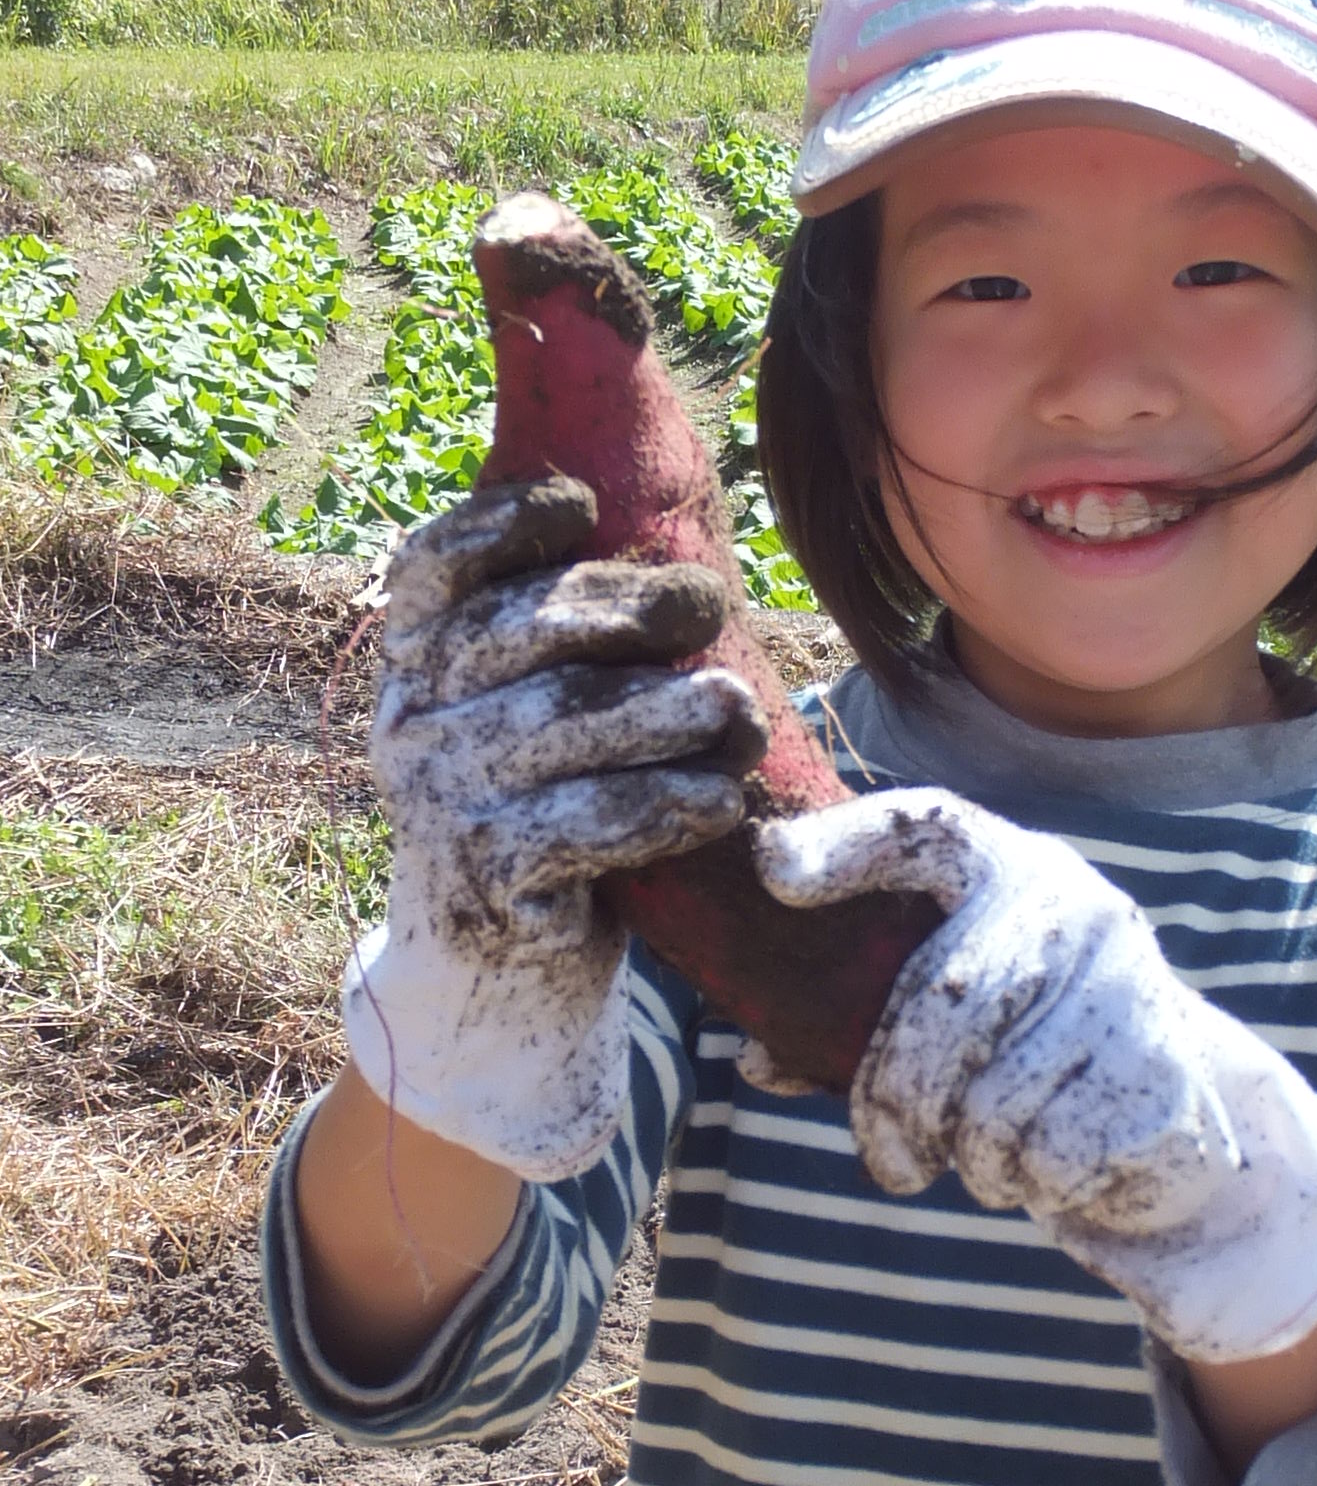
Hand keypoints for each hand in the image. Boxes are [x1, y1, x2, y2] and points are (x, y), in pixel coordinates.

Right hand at [348, 477, 767, 1176]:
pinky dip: (660, 810)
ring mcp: (439, 806)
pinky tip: (719, 801)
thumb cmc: (543, 820)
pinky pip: (584, 829)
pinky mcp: (485, 886)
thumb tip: (684, 563)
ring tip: (738, 709)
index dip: (501, 525)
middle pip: (516, 636)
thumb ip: (565, 647)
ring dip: (663, 714)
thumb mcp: (532, 725)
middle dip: (621, 611)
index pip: (434, 569)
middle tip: (708, 606)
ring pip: (560, 729)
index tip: (585, 504)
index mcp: (413, 665)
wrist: (499, 980)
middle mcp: (410, 725)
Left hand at [753, 789, 1316, 1365]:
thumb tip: (757, 1059)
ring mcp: (1126, 991)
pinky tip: (1049, 1169)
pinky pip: (1053, 1155)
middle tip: (891, 1160)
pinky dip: (1035, 1184)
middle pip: (940, 1010)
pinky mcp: (1160, 1075)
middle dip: (896, 1106)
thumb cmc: (1032, 1050)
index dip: (846, 844)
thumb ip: (862, 1021)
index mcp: (1016, 872)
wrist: (1180, 1113)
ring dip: (973, 1159)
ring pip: (992, 1103)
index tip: (774, 873)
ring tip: (986, 1160)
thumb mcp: (959, 1013)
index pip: (927, 828)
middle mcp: (1077, 912)